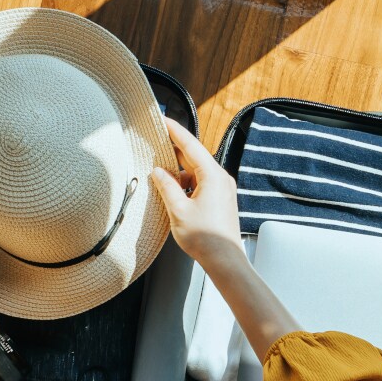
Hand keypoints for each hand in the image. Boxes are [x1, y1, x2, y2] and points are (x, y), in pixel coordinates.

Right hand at [152, 116, 244, 270]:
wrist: (225, 260)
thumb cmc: (204, 238)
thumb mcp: (178, 210)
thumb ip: (166, 187)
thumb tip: (158, 172)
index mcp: (212, 176)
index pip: (190, 145)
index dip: (175, 131)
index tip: (163, 120)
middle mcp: (221, 178)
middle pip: (194, 157)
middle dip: (174, 151)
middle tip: (156, 143)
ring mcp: (222, 189)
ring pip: (197, 172)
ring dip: (178, 172)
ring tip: (159, 175)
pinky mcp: (221, 199)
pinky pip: (201, 183)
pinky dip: (186, 184)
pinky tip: (173, 191)